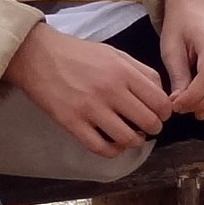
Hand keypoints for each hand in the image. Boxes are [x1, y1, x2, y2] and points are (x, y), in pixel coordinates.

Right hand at [1, 21, 172, 157]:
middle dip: (153, 128)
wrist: (37, 56)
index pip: (159, 100)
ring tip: (132, 137)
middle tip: (147, 127)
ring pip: (127, 138)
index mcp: (123, 71)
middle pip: (148, 121)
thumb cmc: (77, 53)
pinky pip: (100, 147)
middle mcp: (110, 90)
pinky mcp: (72, 122)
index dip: (165, 112)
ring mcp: (90, 108)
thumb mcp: (114, 53)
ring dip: (135, 141)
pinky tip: (113, 145)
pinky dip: (112, 151)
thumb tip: (160, 94)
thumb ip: (139, 71)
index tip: (160, 114)